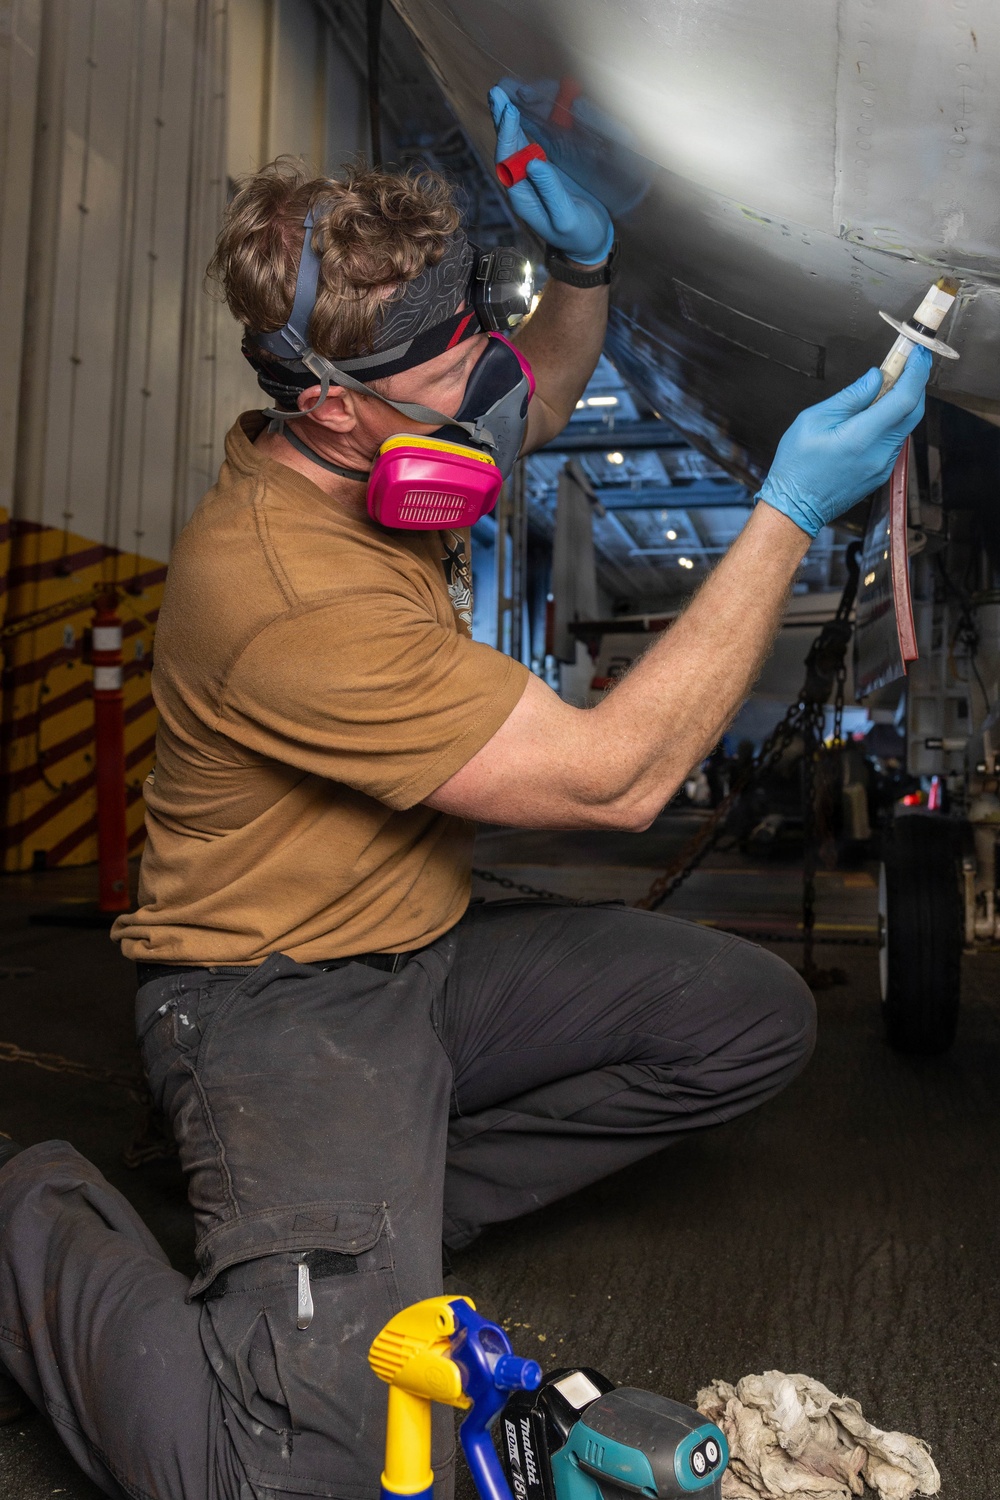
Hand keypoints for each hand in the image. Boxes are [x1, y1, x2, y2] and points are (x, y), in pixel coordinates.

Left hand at [489, 85, 613, 265]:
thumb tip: (533, 162)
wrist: (591, 239)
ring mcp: (533, 173)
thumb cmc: (579, 233)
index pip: (507, 162)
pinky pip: (532, 142)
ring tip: (503, 91)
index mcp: (522, 196)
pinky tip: (525, 105)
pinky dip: (527, 123)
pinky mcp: (546, 167)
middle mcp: (523, 182)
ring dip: (510, 117)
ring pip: (517, 141)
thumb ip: (549, 192)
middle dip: (501, 119)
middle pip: (507, 147)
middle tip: (497, 91)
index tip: (510, 112)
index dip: (507, 135)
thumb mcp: (565, 217)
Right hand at [755, 348, 931, 537]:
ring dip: (902, 402)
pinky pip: (895, 440)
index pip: (904, 398)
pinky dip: (892, 421)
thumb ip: (850, 397)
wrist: (794, 508)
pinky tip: (876, 413)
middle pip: (913, 411)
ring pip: (905, 425)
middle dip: (914, 383)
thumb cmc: (796, 468)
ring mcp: (883, 465)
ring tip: (884, 387)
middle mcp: (879, 453)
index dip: (915, 372)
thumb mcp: (814, 420)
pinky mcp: (881, 472)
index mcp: (862, 436)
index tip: (916, 355)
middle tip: (904, 364)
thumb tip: (875, 379)